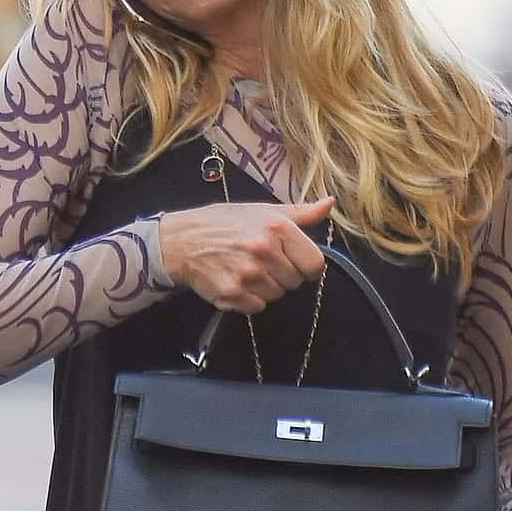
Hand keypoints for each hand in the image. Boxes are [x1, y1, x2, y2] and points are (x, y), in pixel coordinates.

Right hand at [158, 197, 334, 314]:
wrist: (182, 241)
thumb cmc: (223, 223)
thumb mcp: (262, 211)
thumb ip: (300, 213)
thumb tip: (329, 204)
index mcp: (277, 228)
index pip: (315, 264)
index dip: (307, 266)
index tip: (295, 262)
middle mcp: (264, 251)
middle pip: (296, 281)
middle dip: (283, 274)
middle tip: (261, 262)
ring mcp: (248, 275)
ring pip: (277, 295)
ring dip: (266, 287)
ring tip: (247, 269)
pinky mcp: (233, 294)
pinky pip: (258, 306)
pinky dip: (250, 299)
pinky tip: (236, 281)